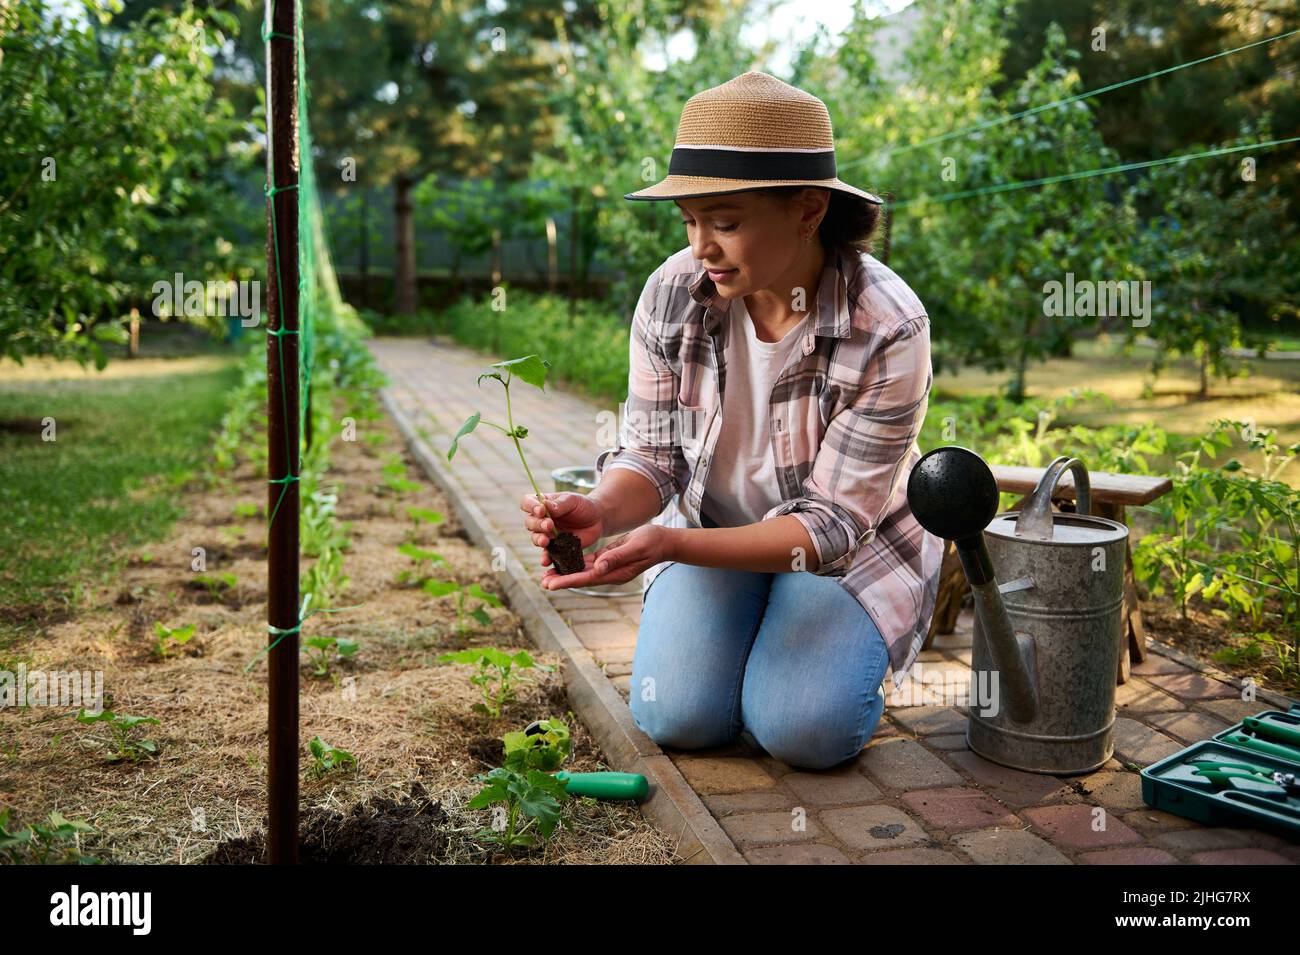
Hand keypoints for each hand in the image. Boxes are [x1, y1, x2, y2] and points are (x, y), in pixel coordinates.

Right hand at [520, 491, 605, 551]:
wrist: (597, 520)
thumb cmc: (583, 506)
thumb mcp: (572, 500)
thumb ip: (559, 504)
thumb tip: (545, 506)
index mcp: (542, 504)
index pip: (527, 503)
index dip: (530, 507)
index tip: (541, 511)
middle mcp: (541, 519)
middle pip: (530, 522)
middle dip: (538, 524)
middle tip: (550, 525)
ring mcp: (547, 534)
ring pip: (535, 538)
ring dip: (538, 540)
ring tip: (545, 541)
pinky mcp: (555, 547)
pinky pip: (547, 554)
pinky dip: (545, 557)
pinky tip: (546, 560)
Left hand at [540, 524, 673, 589]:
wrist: (663, 541)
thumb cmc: (652, 542)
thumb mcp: (635, 547)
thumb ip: (617, 557)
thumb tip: (598, 567)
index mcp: (616, 572)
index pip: (588, 578)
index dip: (568, 580)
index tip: (552, 584)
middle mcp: (609, 572)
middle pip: (581, 577)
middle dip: (562, 580)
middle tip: (543, 582)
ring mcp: (608, 566)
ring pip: (582, 571)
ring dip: (565, 572)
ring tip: (547, 574)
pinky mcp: (607, 558)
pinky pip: (588, 562)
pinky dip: (575, 562)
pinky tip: (562, 560)